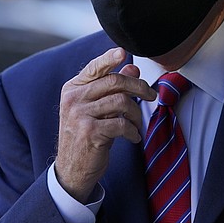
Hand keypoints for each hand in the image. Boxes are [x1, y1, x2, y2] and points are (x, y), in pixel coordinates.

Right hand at [55, 47, 156, 202]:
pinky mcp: (90, 132)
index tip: (123, 52)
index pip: (94, 68)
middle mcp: (73, 99)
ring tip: (138, 124)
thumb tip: (132, 68)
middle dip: (139, 87)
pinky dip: (133, 131)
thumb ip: (111, 89)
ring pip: (121, 102)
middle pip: (114, 81)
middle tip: (152, 95)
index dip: (109, 58)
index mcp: (73, 89)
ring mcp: (80, 115)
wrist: (71, 169)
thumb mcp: (95, 110)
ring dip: (137, 113)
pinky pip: (121, 124)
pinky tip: (133, 137)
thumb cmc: (85, 136)